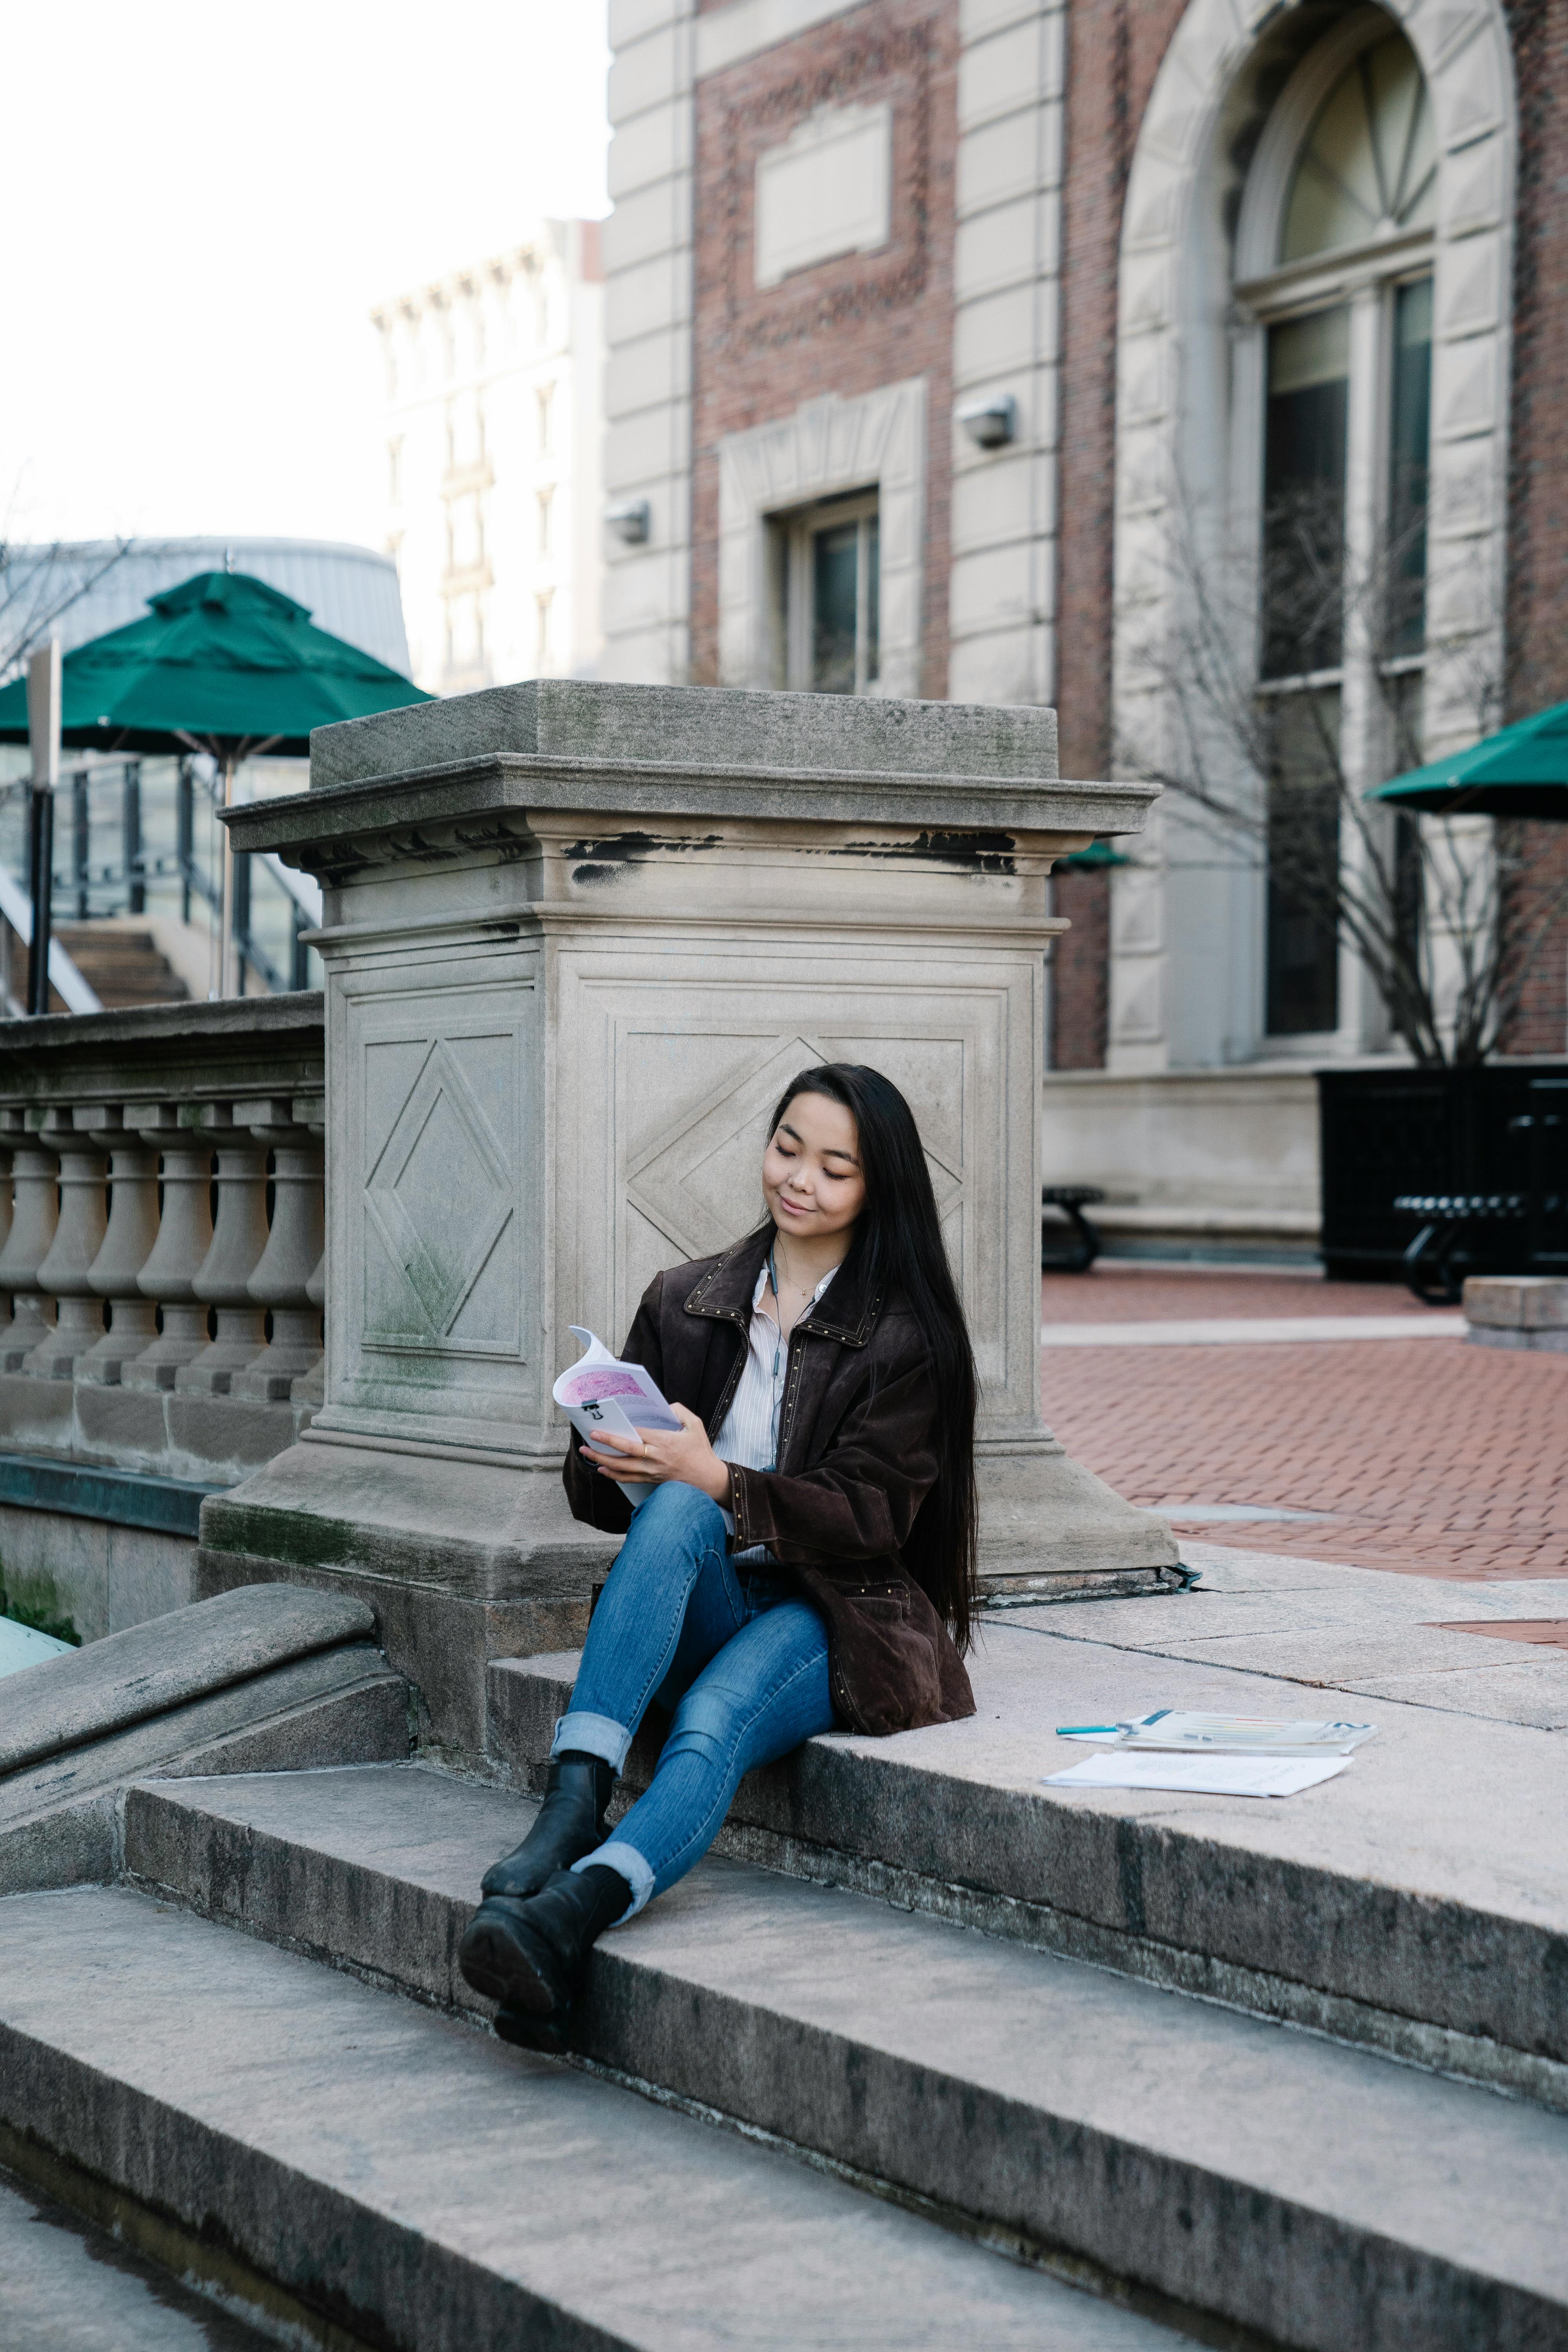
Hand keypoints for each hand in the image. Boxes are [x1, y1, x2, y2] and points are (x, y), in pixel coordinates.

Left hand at [581, 1404, 730, 1504]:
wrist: (708, 1479)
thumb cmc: (701, 1451)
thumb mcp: (695, 1425)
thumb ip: (680, 1411)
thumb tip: (666, 1406)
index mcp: (665, 1442)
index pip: (636, 1436)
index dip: (617, 1434)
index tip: (601, 1429)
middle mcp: (655, 1458)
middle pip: (624, 1454)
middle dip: (604, 1446)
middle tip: (588, 1440)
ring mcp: (652, 1471)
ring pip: (622, 1469)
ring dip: (602, 1462)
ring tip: (588, 1453)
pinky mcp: (651, 1480)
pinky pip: (628, 1479)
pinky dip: (613, 1475)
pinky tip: (603, 1470)